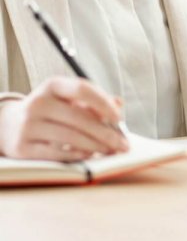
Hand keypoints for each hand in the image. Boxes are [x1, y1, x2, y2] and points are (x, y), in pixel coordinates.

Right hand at [0, 78, 128, 160]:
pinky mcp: (23, 147)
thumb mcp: (66, 99)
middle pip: (79, 118)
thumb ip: (93, 101)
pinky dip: (77, 155)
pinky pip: (56, 153)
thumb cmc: (49, 111)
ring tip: (109, 150)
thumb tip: (119, 104)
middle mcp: (39, 102)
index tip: (119, 118)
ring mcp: (29, 125)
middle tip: (122, 144)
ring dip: (95, 146)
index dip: (103, 103)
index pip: (82, 88)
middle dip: (105, 133)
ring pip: (70, 137)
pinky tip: (89, 155)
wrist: (8, 125)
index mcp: (53, 85)